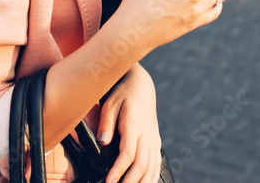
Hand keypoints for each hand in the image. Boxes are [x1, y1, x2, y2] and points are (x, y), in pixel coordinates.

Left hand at [97, 65, 160, 182]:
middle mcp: (147, 135)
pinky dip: (152, 177)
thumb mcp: (110, 104)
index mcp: (134, 126)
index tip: (109, 182)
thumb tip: (103, 141)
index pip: (128, 153)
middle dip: (130, 182)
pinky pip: (157, 163)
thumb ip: (106, 123)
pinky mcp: (155, 141)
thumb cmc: (123, 93)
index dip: (119, 170)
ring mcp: (153, 139)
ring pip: (151, 167)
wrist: (141, 85)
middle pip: (141, 165)